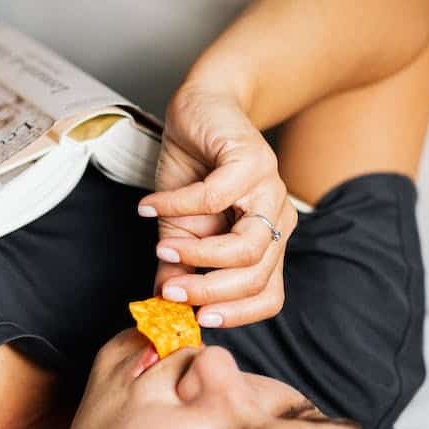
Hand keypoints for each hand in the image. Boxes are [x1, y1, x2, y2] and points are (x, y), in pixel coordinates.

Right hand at [138, 80, 297, 328]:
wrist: (200, 110)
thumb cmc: (192, 171)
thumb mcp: (179, 229)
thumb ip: (175, 266)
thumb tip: (160, 306)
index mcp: (268, 243)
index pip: (269, 295)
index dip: (237, 314)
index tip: (198, 318)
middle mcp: (278, 219)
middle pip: (256, 276)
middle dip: (208, 289)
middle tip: (170, 290)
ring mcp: (271, 189)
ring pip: (246, 246)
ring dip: (197, 254)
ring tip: (161, 247)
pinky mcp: (254, 159)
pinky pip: (215, 197)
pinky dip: (177, 207)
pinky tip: (150, 207)